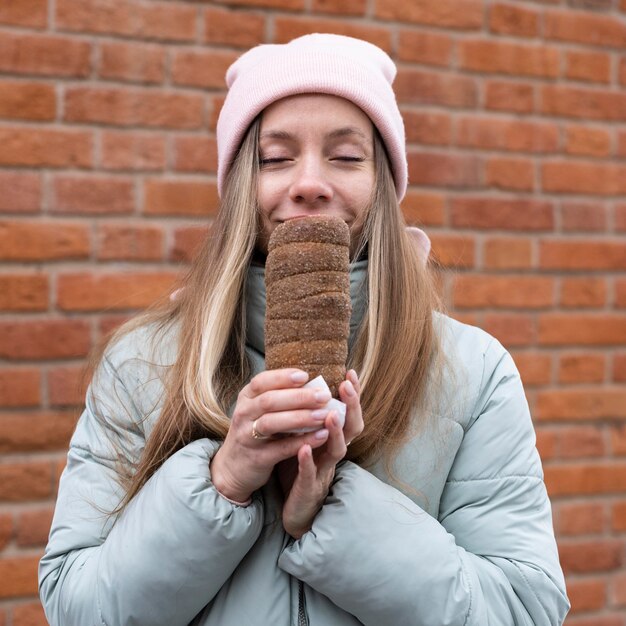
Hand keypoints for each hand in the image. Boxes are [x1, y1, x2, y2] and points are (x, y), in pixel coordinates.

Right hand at [210, 369, 334, 502]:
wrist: (232, 468)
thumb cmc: (253, 432)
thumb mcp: (258, 410)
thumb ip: (279, 397)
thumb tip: (313, 385)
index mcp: (245, 398)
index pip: (261, 382)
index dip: (283, 377)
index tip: (305, 376)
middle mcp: (243, 414)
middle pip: (269, 401)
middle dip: (299, 397)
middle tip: (323, 395)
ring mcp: (247, 437)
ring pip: (272, 423)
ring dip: (301, 418)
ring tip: (324, 415)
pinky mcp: (257, 458)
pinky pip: (281, 448)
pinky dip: (302, 441)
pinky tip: (321, 436)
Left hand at [279, 370, 363, 537]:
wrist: (295, 510)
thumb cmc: (301, 469)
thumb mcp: (307, 439)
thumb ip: (311, 418)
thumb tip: (310, 386)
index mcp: (332, 439)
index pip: (347, 412)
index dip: (352, 394)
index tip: (350, 372)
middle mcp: (333, 453)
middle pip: (350, 428)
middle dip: (351, 407)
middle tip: (346, 385)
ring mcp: (323, 471)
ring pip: (336, 451)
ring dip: (335, 432)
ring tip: (331, 414)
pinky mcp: (308, 488)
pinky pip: (310, 474)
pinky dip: (308, 461)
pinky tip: (304, 449)